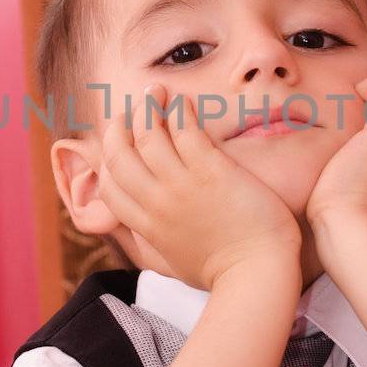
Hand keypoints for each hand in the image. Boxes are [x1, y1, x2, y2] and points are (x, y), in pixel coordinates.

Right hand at [93, 83, 301, 291]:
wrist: (257, 275)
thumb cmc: (222, 271)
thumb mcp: (171, 262)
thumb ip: (151, 244)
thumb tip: (137, 233)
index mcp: (146, 226)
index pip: (109, 186)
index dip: (108, 159)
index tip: (119, 142)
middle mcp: (156, 203)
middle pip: (118, 155)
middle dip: (119, 126)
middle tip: (131, 109)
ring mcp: (182, 186)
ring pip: (147, 135)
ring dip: (148, 106)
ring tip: (157, 92)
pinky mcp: (212, 172)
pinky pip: (184, 130)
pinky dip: (178, 110)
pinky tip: (183, 102)